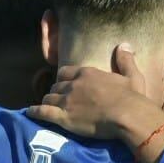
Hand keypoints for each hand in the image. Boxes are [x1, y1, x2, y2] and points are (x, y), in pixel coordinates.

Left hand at [27, 44, 161, 139]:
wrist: (128, 116)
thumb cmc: (133, 98)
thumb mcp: (133, 76)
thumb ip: (126, 60)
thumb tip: (124, 44)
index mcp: (88, 73)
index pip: (66, 71)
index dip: (64, 78)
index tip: (65, 84)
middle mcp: (74, 84)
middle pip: (56, 86)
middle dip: (56, 92)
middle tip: (58, 99)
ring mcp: (67, 100)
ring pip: (48, 98)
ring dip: (47, 102)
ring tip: (48, 108)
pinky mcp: (63, 117)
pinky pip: (42, 112)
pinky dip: (35, 112)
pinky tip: (30, 113)